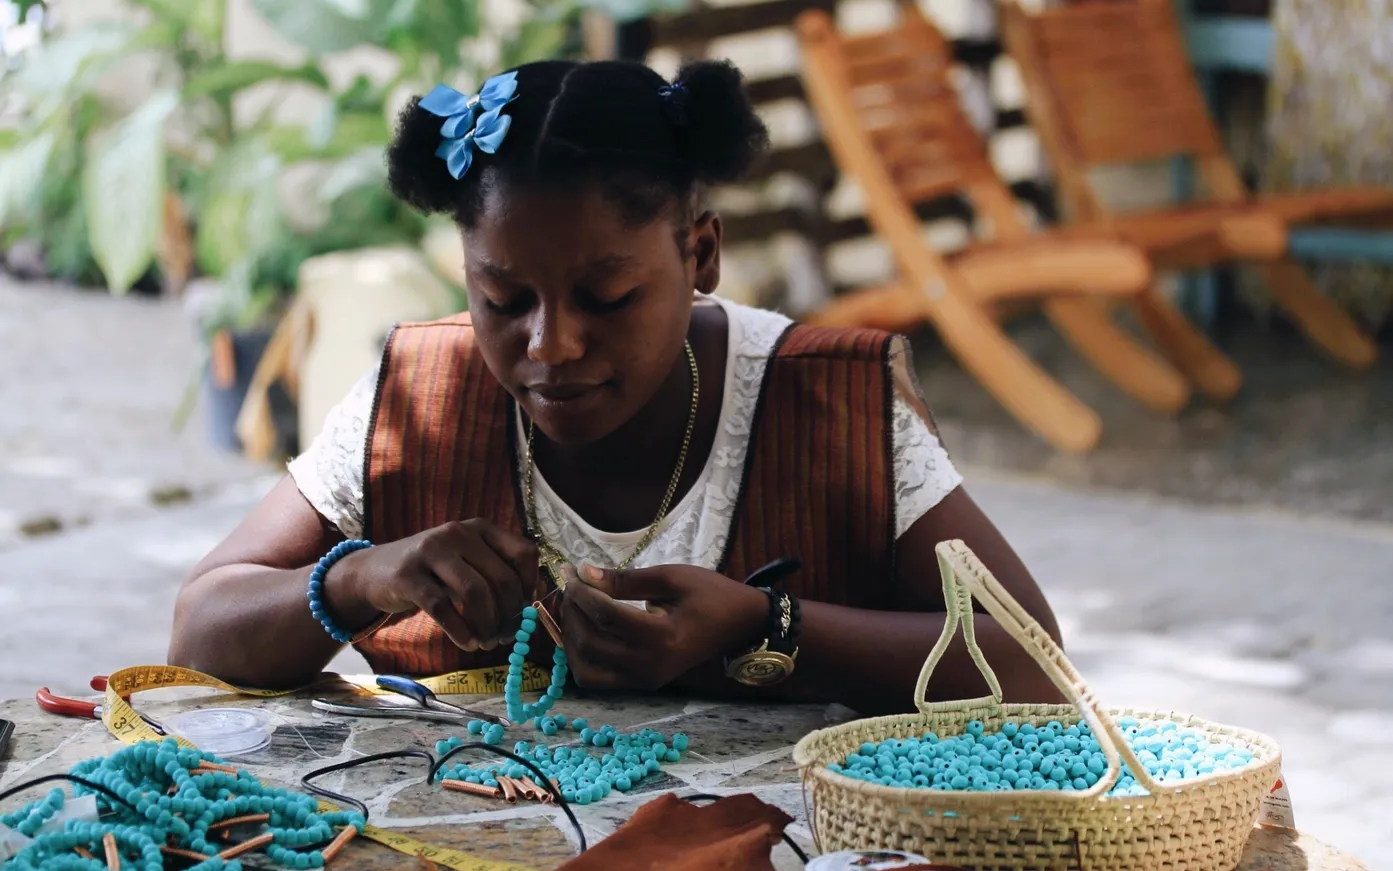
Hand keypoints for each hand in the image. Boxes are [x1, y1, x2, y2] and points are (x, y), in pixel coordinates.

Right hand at [326, 519, 541, 651]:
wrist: (375, 571)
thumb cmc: (432, 572)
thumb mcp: (466, 562)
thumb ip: (495, 574)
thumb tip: (527, 610)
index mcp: (479, 528)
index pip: (524, 554)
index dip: (529, 587)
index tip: (522, 611)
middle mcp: (458, 533)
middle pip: (502, 579)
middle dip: (508, 615)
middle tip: (503, 637)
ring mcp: (431, 551)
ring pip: (475, 593)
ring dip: (486, 625)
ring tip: (485, 642)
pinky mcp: (408, 576)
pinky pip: (442, 607)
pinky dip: (459, 631)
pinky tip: (466, 643)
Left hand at [558, 563, 768, 689]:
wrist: (739, 624)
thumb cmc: (710, 594)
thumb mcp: (671, 576)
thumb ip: (625, 579)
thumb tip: (583, 573)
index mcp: (662, 637)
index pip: (606, 616)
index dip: (582, 591)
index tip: (572, 571)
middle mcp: (650, 666)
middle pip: (590, 643)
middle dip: (572, 611)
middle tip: (571, 585)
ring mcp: (644, 680)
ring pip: (585, 669)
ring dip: (571, 638)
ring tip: (575, 608)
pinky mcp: (641, 684)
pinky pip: (597, 678)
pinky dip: (582, 657)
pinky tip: (585, 629)